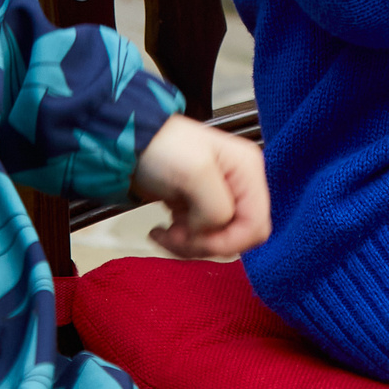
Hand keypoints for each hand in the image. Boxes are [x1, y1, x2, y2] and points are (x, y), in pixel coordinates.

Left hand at [131, 116, 269, 258]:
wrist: (132, 144)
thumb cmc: (163, 147)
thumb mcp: (195, 172)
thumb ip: (216, 207)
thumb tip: (212, 229)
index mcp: (248, 172)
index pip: (257, 226)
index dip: (228, 241)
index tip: (197, 238)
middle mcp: (240, 186)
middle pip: (238, 237)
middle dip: (206, 243)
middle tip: (176, 235)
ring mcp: (221, 198)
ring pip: (218, 241)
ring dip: (190, 244)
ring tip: (166, 232)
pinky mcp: (202, 207)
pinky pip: (202, 238)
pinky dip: (182, 241)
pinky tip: (164, 230)